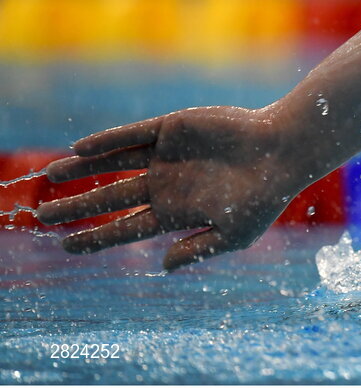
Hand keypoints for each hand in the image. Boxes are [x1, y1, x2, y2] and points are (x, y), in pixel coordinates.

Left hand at [37, 106, 300, 270]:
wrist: (282, 150)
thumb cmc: (265, 197)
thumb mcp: (234, 234)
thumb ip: (197, 248)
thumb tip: (161, 267)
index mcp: (177, 211)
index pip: (126, 227)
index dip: (96, 237)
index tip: (66, 247)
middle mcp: (166, 183)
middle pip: (112, 197)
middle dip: (78, 206)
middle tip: (43, 215)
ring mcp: (167, 155)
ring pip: (115, 163)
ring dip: (84, 169)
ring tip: (50, 175)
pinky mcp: (172, 128)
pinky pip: (133, 134)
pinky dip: (108, 140)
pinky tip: (81, 148)